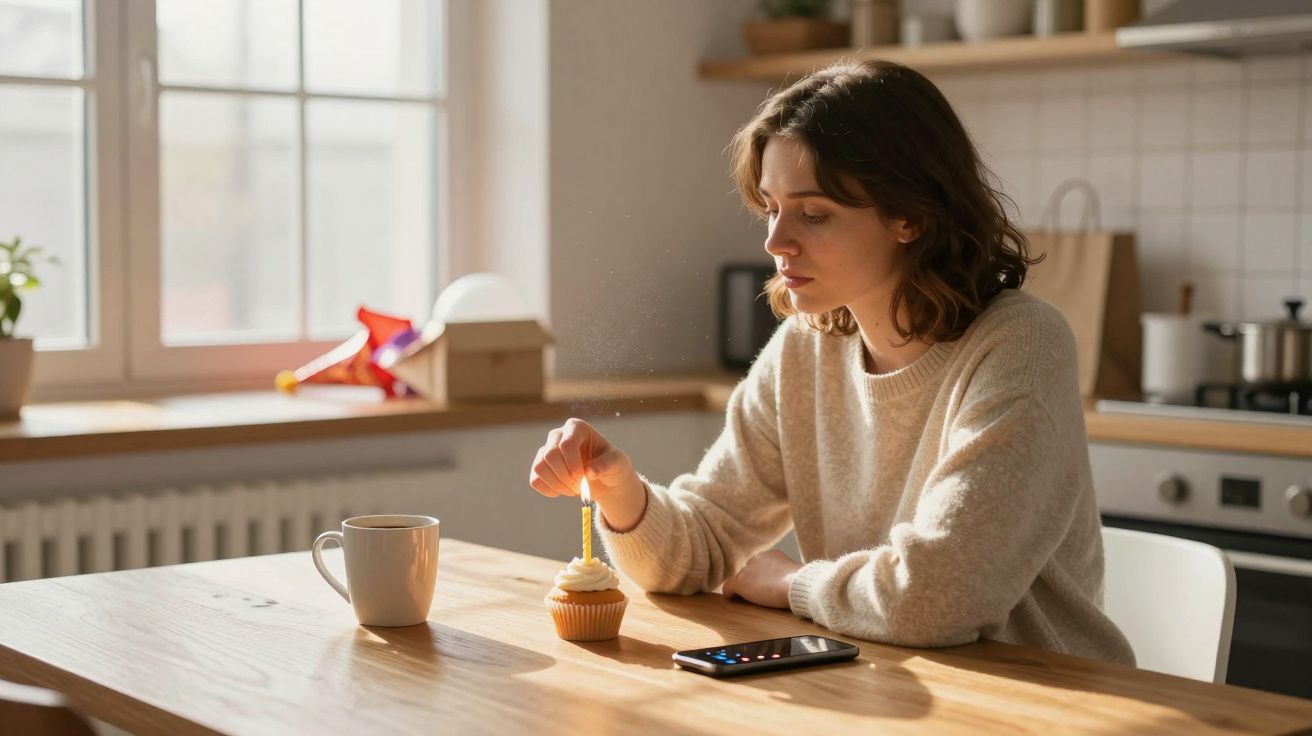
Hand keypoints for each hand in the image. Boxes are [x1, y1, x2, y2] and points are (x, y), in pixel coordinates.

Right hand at [528, 418, 646, 530]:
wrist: (605, 480)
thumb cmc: (612, 466)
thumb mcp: (617, 463)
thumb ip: (605, 465)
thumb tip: (590, 472)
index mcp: (577, 427)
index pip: (566, 443)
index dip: (573, 464)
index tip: (583, 477)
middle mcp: (558, 435)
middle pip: (550, 455)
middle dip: (565, 476)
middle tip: (580, 486)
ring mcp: (546, 450)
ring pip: (539, 467)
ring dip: (557, 484)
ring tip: (574, 489)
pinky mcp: (540, 467)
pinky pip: (535, 480)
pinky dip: (549, 490)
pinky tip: (563, 490)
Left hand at [721, 550, 802, 609]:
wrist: (796, 585)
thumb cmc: (800, 583)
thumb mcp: (793, 572)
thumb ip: (785, 573)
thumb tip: (787, 581)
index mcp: (769, 554)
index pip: (759, 566)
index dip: (761, 577)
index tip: (765, 586)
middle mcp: (756, 558)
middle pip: (748, 572)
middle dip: (752, 582)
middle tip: (759, 594)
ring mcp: (747, 570)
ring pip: (740, 580)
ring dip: (744, 588)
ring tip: (750, 599)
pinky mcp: (740, 582)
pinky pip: (728, 587)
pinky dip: (729, 593)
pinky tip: (732, 598)